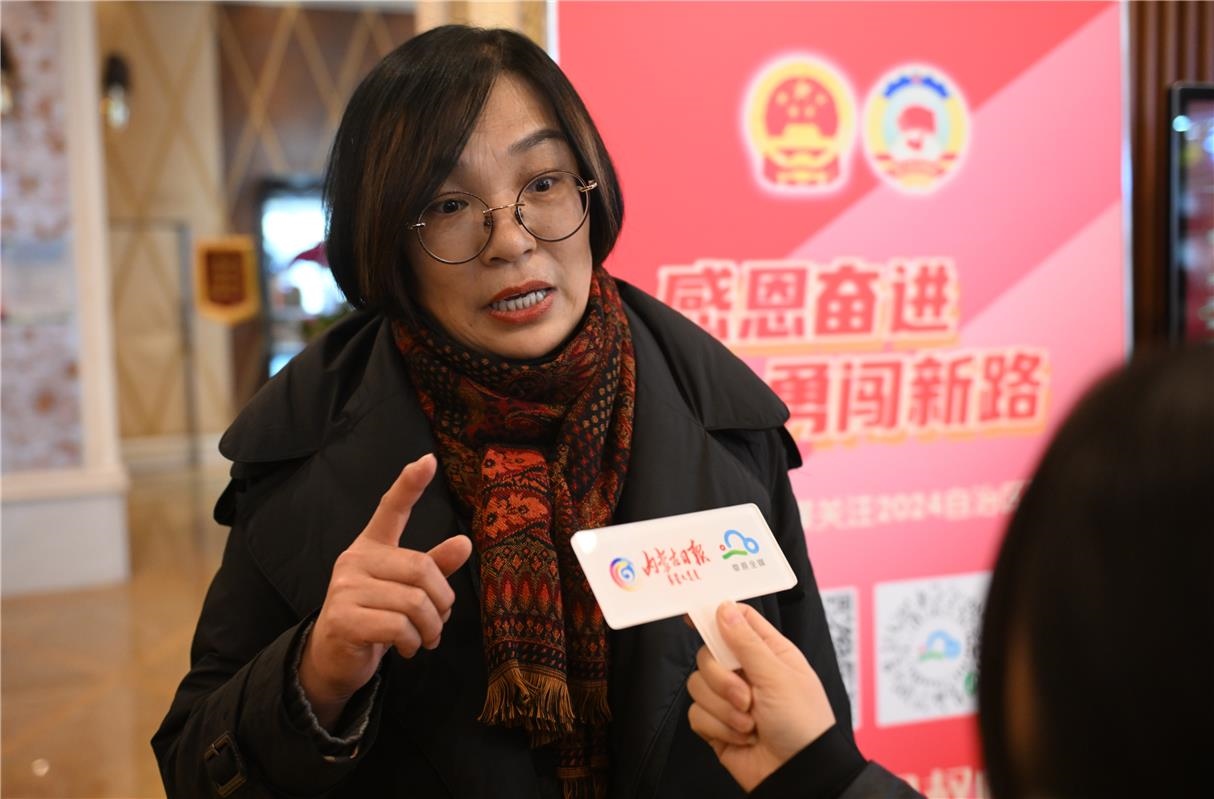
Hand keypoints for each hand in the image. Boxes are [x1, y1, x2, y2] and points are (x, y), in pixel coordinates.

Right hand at [299, 454, 472, 728]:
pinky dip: (411, 642)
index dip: (409, 484)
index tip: (428, 460)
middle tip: (439, 622)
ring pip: (414, 602)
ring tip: (424, 639)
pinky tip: (406, 648)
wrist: (333, 659)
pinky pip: (398, 626)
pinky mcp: (342, 618)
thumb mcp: (405, 590)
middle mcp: (355, 559)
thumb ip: (433, 568)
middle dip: (442, 602)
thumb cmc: (374, 617)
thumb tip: (465, 544)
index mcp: (371, 546)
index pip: (391, 509)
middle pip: (422, 569)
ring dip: (430, 628)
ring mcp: (345, 588)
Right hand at [687, 602, 835, 791]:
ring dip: (724, 709)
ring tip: (750, 723)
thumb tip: (724, 608)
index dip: (715, 614)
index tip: (693, 615)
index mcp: (767, 652)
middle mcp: (746, 672)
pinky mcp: (716, 724)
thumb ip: (747, 642)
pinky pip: (696, 714)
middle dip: (722, 679)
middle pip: (707, 654)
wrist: (799, 773)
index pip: (736, 620)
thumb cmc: (804, 723)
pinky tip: (743, 737)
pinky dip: (719, 727)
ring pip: (698, 685)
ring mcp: (729, 699)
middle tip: (746, 697)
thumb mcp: (778, 676)